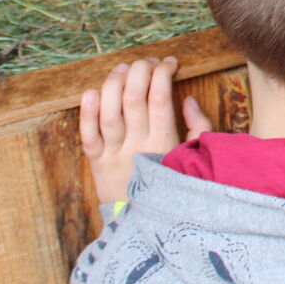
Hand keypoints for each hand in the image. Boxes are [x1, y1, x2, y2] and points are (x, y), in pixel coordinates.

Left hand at [80, 56, 212, 202]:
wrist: (144, 222)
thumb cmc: (173, 184)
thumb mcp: (195, 157)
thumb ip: (199, 128)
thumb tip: (188, 100)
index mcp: (163, 142)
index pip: (160, 97)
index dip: (163, 73)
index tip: (169, 62)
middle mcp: (137, 145)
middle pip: (133, 98)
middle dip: (139, 71)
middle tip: (145, 62)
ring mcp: (114, 154)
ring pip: (109, 112)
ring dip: (114, 84)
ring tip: (122, 69)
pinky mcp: (96, 163)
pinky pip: (87, 136)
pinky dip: (86, 113)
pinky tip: (91, 92)